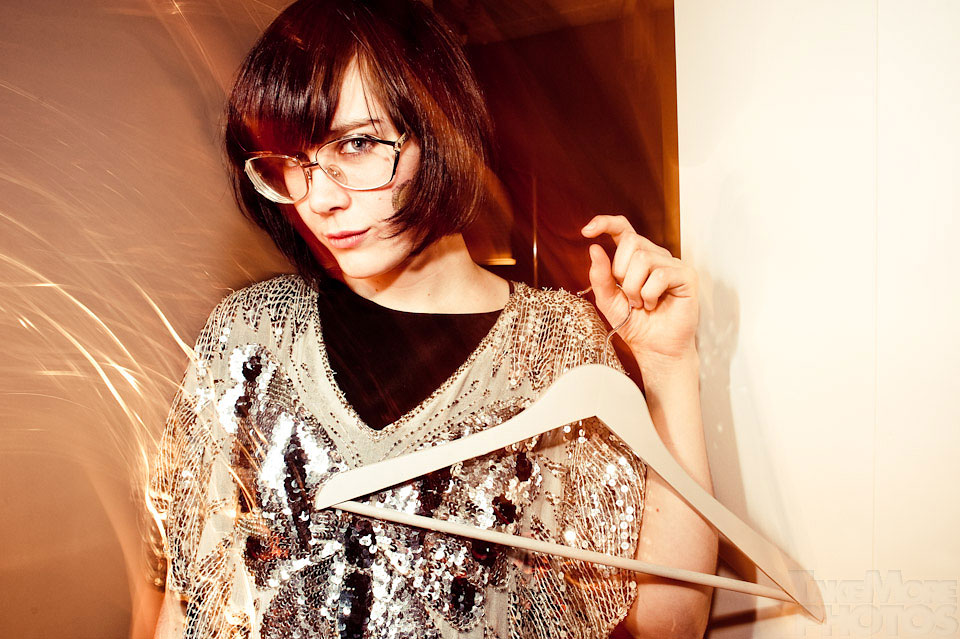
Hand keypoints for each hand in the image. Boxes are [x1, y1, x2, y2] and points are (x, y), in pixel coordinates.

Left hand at [581, 215, 699, 368]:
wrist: (653, 347)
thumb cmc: (634, 323)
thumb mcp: (608, 299)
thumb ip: (600, 276)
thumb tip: (594, 248)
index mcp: (635, 257)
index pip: (623, 228)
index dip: (605, 223)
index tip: (586, 232)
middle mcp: (655, 255)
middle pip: (631, 242)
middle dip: (621, 272)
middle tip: (628, 295)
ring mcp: (672, 264)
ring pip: (644, 259)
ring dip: (634, 288)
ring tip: (640, 303)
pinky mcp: (686, 276)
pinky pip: (660, 275)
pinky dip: (650, 294)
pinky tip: (653, 304)